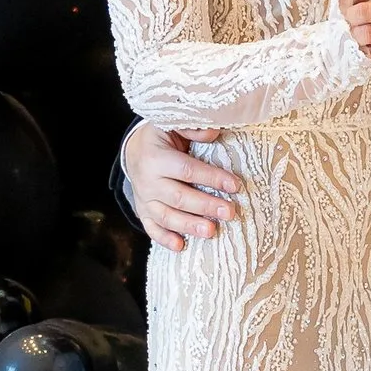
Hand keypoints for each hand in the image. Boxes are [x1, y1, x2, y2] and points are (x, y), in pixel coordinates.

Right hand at [121, 120, 241, 250]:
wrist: (134, 150)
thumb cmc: (161, 136)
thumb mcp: (172, 124)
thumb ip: (192, 128)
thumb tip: (214, 133)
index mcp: (156, 157)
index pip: (187, 170)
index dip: (211, 178)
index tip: (235, 185)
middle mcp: (147, 181)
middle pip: (179, 197)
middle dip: (205, 206)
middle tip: (229, 212)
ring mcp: (144, 199)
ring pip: (166, 216)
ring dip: (188, 226)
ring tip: (210, 231)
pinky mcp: (143, 211)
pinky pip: (151, 228)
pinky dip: (164, 239)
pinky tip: (181, 246)